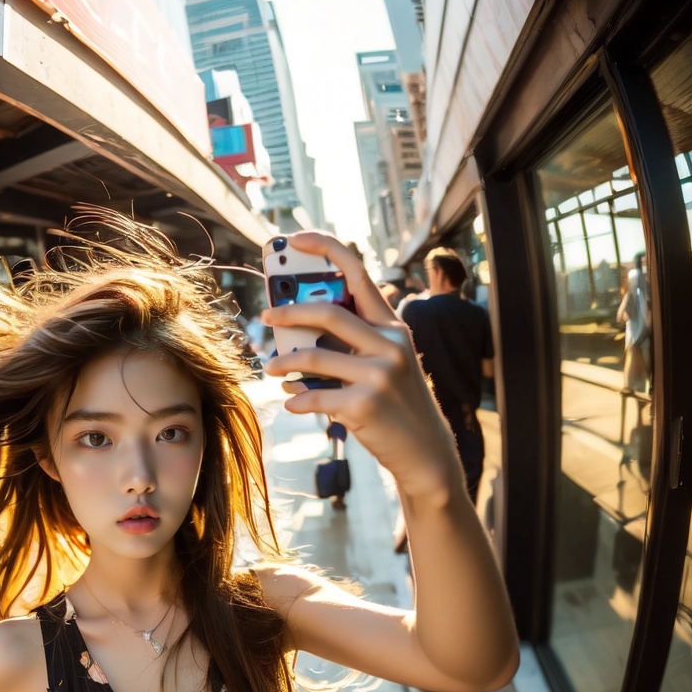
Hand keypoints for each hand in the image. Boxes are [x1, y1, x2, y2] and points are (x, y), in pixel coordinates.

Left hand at [262, 231, 461, 502]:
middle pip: (328, 313)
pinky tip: (291, 402)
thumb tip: (298, 335)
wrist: (425, 451)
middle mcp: (390, 344)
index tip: (294, 240)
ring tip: (271, 368)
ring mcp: (379, 375)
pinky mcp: (365, 405)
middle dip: (288, 312)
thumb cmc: (396, 405)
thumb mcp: (387, 365)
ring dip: (285, 362)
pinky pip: (316, 397)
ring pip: (314, 357)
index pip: (359, 272)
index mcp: (393, 327)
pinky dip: (298, 400)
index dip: (325, 249)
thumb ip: (353, 344)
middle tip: (266, 316)